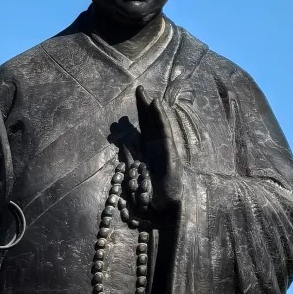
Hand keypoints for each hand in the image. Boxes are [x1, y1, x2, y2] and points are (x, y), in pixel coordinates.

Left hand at [135, 86, 183, 208]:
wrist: (164, 205)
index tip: (136, 95)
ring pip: (159, 124)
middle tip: (140, 88)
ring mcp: (165, 148)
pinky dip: (161, 119)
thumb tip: (121, 141)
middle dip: (145, 106)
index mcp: (148, 148)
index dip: (140, 111)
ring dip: (154, 109)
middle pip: (151, 122)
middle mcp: (157, 146)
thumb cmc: (150, 192)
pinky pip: (165, 132)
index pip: (144, 125)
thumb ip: (129, 155)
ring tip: (149, 94)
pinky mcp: (171, 152)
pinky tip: (157, 106)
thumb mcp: (134, 171)